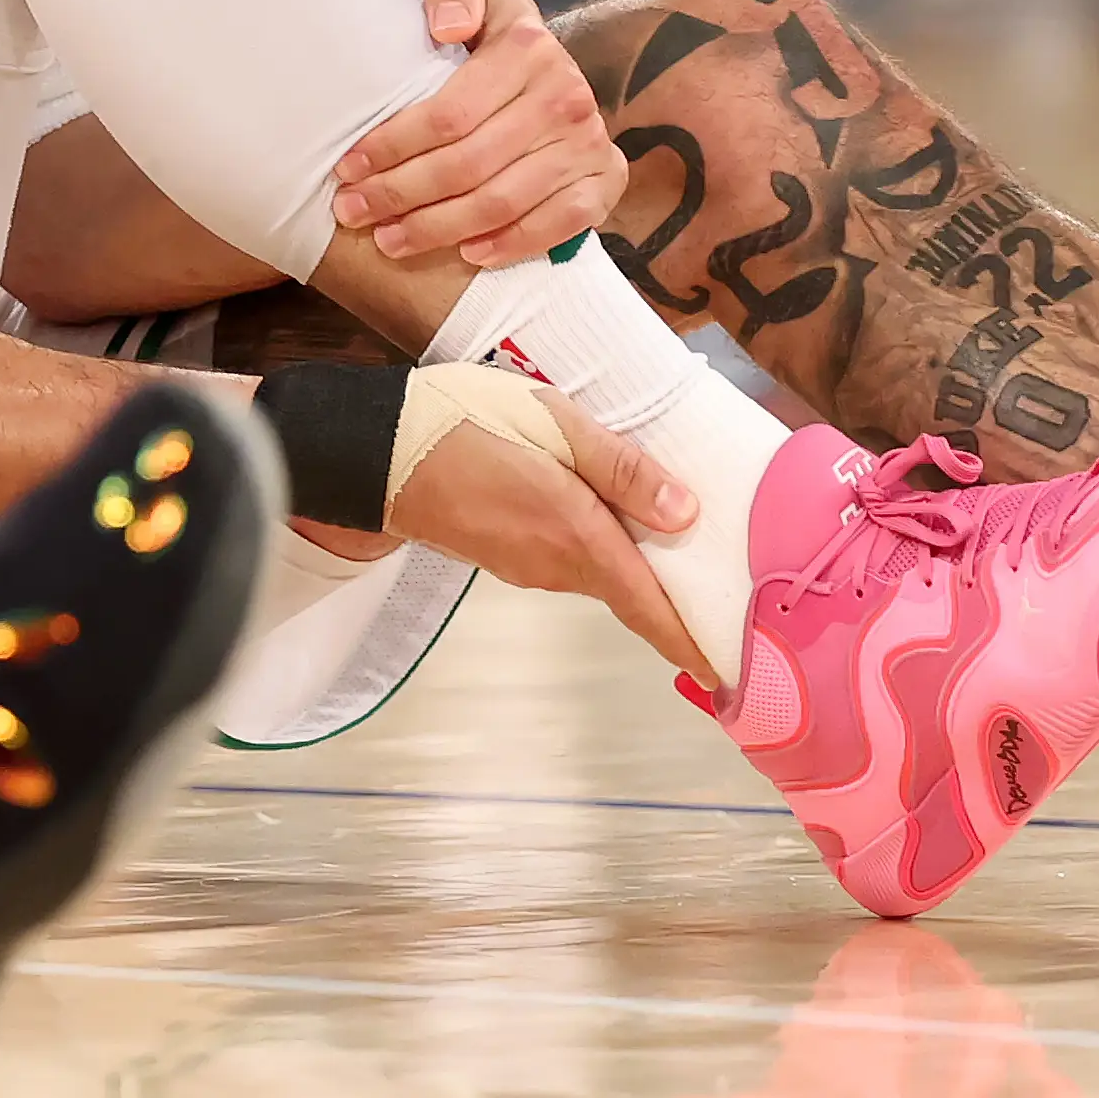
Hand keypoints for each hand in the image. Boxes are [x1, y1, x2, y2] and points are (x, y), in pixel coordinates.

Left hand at [334, 0, 627, 266]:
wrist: (548, 62)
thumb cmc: (487, 29)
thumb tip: (448, 27)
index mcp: (528, 47)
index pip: (448, 114)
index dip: (392, 147)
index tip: (347, 168)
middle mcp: (566, 95)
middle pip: (468, 164)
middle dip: (400, 194)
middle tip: (353, 211)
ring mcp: (589, 142)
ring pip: (502, 201)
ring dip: (438, 228)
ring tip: (389, 239)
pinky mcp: (606, 180)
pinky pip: (561, 224)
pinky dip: (513, 244)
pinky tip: (469, 254)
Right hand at [385, 391, 711, 681]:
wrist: (376, 453)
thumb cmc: (465, 424)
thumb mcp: (554, 425)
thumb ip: (621, 468)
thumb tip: (685, 513)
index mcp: (576, 534)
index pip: (646, 605)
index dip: (687, 641)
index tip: (722, 673)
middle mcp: (555, 564)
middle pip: (628, 594)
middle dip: (672, 607)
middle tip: (721, 610)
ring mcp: (525, 566)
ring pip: (598, 576)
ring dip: (636, 578)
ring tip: (677, 561)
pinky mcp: (503, 556)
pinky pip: (569, 562)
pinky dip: (602, 558)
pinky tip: (611, 530)